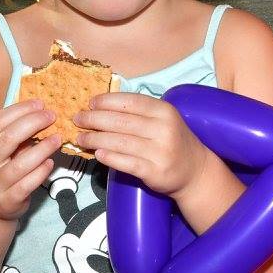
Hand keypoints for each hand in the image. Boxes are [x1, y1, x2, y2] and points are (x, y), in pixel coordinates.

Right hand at [0, 98, 62, 220]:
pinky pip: (27, 184)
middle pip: (8, 139)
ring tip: (57, 139)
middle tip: (52, 116)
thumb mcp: (1, 149)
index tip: (40, 104)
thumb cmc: (2, 168)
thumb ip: (15, 132)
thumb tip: (41, 110)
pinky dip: (41, 171)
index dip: (20, 110)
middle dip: (33, 123)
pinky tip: (50, 162)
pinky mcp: (7, 200)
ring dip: (43, 148)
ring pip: (20, 164)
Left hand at [74, 91, 211, 196]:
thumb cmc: (173, 141)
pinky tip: (97, 154)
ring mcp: (159, 151)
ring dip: (95, 139)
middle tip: (78, 120)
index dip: (107, 101)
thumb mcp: (163, 120)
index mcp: (164, 111)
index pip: (130, 102)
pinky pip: (126, 162)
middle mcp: (163, 129)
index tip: (90, 103)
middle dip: (94, 119)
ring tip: (80, 139)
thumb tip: (102, 108)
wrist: (194, 170)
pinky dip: (109, 157)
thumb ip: (139, 114)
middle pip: (121, 121)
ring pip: (120, 142)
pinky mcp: (154, 171)